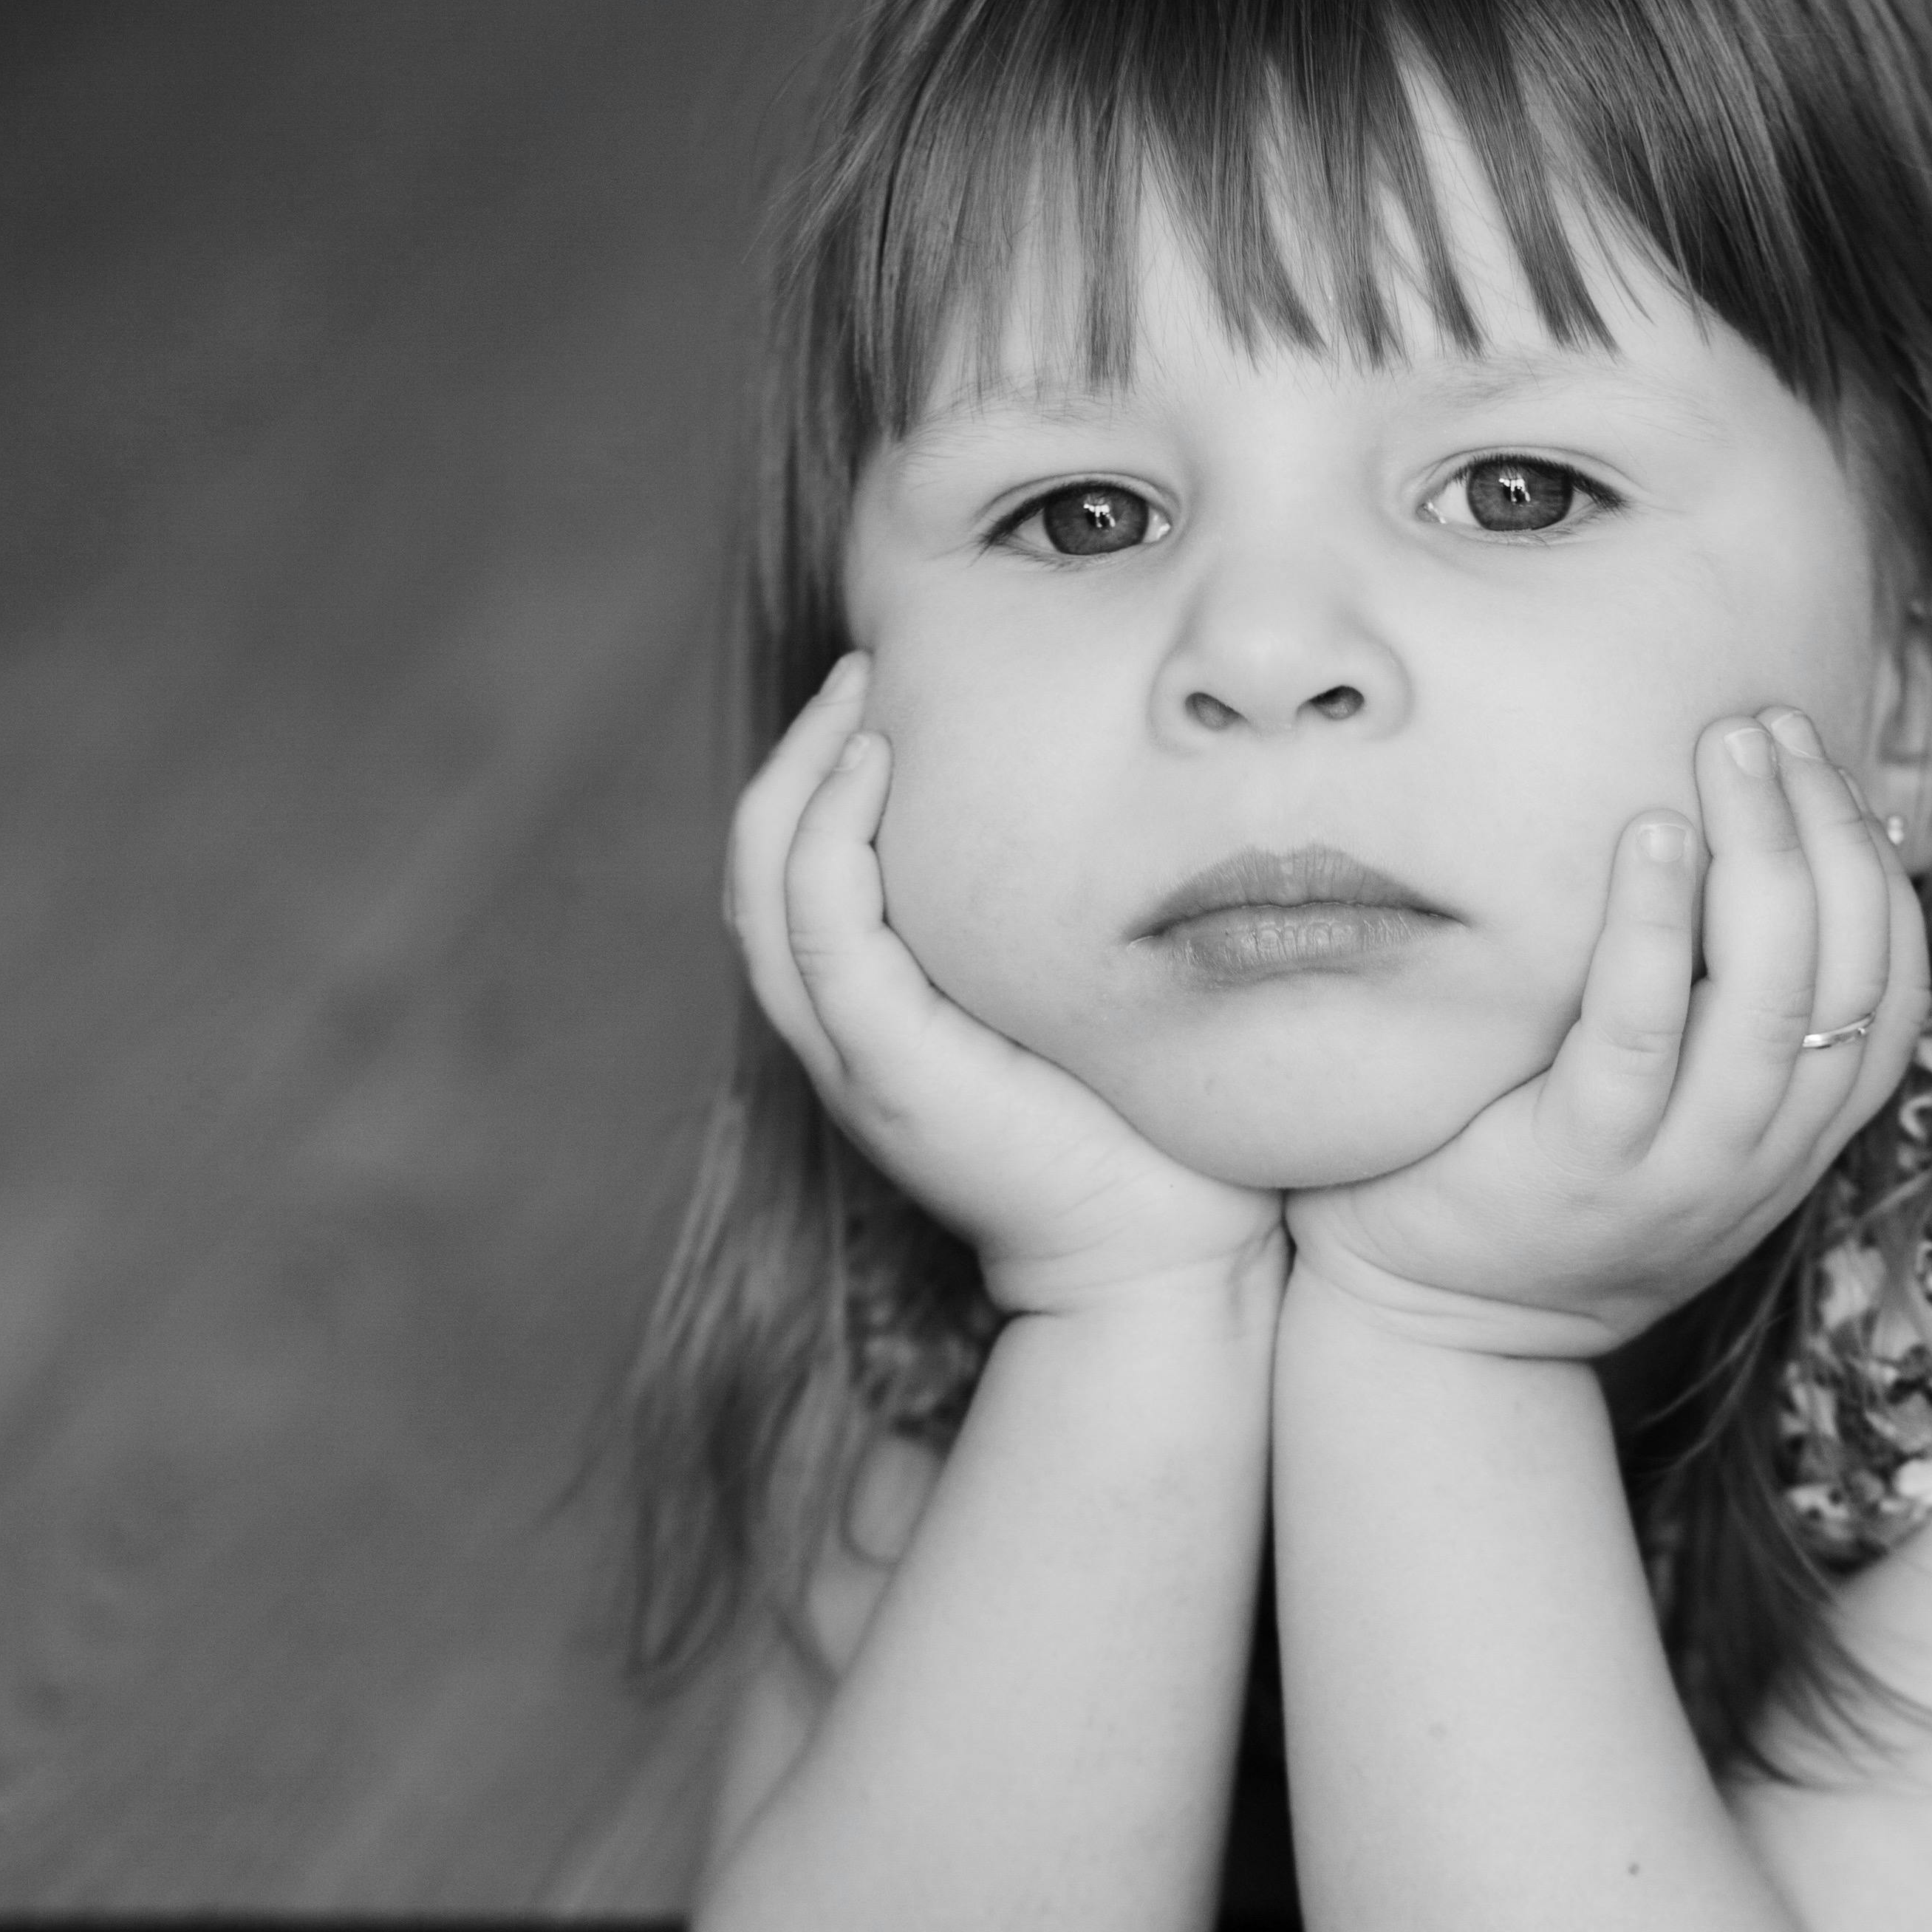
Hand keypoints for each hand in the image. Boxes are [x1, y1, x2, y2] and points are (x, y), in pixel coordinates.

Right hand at [728, 654, 1282, 1319]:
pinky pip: (819, 921)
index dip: (826, 780)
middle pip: (759, 867)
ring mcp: (854, 1055)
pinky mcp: (884, 1065)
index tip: (890, 696)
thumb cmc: (1161, 1138)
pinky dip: (830, 831)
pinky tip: (878, 763)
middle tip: (866, 666)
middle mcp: (848, 1039)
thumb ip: (1069, 930)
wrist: (1171, 1265)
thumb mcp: (1096, 1005)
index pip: (806, 879)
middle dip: (799, 754)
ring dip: (802, 773)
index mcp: (887, 1025)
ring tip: (863, 692)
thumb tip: (1129, 822)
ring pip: (764, 884)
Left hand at [1283, 706, 1930, 1358]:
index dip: (1875, 866)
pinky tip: (1645, 832)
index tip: (1823, 764)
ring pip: (1770, 999)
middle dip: (1822, 827)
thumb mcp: (1665, 1114)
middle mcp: (1758, 1159)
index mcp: (1793, 1139)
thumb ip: (1720, 1017)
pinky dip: (1651, 925)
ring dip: (1760, 851)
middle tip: (1767, 722)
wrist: (1433, 1334)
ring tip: (1724, 747)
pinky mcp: (1580, 1169)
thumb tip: (1778, 852)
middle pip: (1846, 973)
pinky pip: (1639, 1033)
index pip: (1894, 990)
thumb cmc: (1535, 1187)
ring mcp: (1677, 1172)